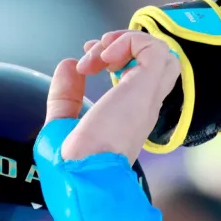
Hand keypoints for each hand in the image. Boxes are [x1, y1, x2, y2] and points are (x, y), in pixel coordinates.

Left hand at [45, 30, 179, 161]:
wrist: (82, 178)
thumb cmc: (72, 167)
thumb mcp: (60, 124)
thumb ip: (65, 96)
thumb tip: (67, 65)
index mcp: (126, 120)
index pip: (136, 79)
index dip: (113, 61)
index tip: (84, 64)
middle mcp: (141, 108)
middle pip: (151, 63)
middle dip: (121, 46)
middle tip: (91, 53)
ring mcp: (146, 98)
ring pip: (160, 53)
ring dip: (129, 41)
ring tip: (102, 51)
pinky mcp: (146, 87)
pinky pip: (154, 48)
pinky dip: (129, 41)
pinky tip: (105, 56)